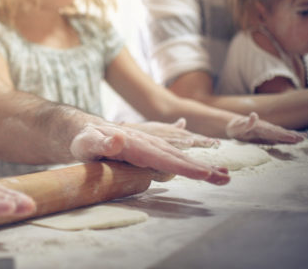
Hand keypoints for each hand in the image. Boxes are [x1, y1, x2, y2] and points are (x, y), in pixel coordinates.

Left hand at [69, 122, 229, 184]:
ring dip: (200, 167)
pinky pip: (173, 158)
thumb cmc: (83, 140)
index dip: (181, 166)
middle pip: (176, 157)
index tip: (202, 173)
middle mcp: (146, 143)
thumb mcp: (86, 143)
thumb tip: (118, 139)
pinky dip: (190, 164)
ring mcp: (150, 147)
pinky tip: (206, 171)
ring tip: (223, 176)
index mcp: (134, 144)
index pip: (160, 157)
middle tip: (224, 179)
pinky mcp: (150, 152)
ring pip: (178, 157)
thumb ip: (101, 143)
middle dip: (200, 168)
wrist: (84, 130)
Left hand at [225, 112, 304, 143]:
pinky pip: (279, 136)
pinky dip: (287, 136)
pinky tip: (296, 138)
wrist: (233, 125)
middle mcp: (266, 128)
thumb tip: (254, 114)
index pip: (273, 132)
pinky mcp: (267, 134)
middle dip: (291, 135)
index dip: (283, 135)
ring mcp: (267, 130)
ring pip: (281, 133)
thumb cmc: (235, 128)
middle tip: (303, 138)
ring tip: (303, 137)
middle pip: (280, 132)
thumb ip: (247, 123)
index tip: (293, 138)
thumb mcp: (238, 126)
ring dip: (292, 135)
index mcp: (260, 127)